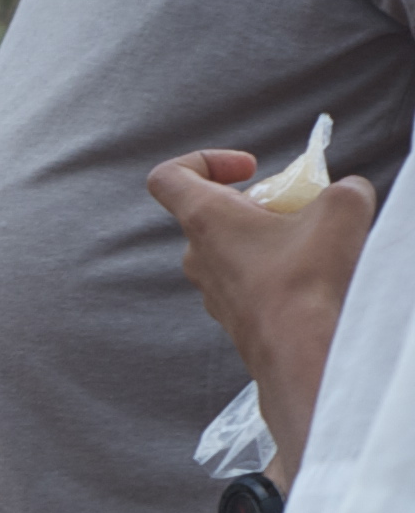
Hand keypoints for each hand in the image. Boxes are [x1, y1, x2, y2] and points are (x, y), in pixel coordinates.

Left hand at [147, 149, 372, 462]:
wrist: (299, 351)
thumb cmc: (308, 279)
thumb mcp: (342, 208)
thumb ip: (342, 187)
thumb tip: (343, 195)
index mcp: (205, 219)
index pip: (168, 177)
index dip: (204, 160)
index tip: (250, 167)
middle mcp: (196, 255)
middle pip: (217, 211)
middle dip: (262, 201)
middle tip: (304, 207)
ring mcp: (211, 289)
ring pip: (236, 246)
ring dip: (273, 235)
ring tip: (315, 242)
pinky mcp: (232, 314)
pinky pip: (249, 277)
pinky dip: (277, 267)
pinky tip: (311, 277)